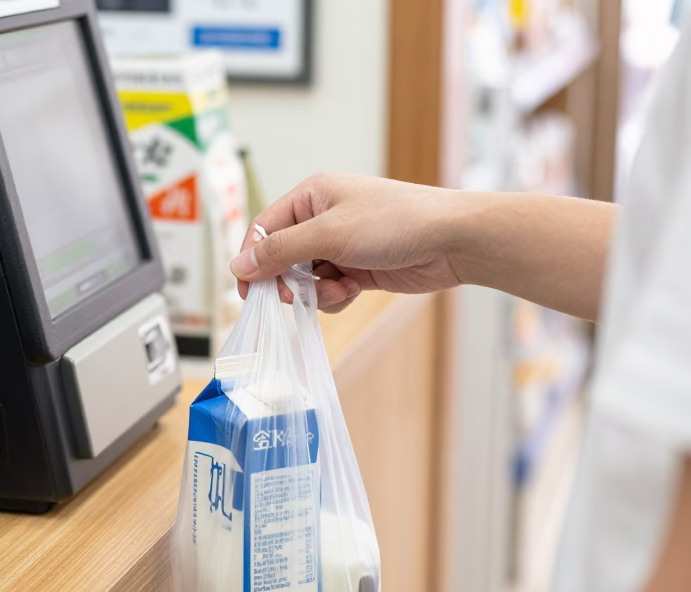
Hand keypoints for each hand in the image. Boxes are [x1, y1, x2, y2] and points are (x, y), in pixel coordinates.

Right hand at [231, 172, 465, 311]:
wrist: (452, 240)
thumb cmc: (397, 222)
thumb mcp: (329, 233)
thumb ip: (280, 250)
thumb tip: (238, 265)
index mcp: (312, 195)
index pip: (264, 228)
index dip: (252, 259)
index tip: (248, 290)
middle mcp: (323, 218)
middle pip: (281, 257)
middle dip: (288, 280)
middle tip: (293, 297)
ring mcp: (341, 245)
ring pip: (304, 278)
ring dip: (315, 291)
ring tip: (340, 288)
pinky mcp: (357, 268)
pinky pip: (328, 289)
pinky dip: (335, 296)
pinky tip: (354, 291)